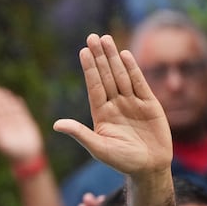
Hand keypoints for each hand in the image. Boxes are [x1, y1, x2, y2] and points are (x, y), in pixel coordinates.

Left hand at [0, 84, 43, 163]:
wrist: (27, 157)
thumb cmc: (12, 153)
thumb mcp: (2, 142)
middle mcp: (7, 124)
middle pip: (1, 109)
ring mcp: (17, 123)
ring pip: (11, 109)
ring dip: (7, 100)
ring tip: (2, 91)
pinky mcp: (26, 123)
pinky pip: (23, 112)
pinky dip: (20, 106)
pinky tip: (17, 99)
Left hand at [54, 34, 171, 177]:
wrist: (150, 168)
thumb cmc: (122, 161)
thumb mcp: (98, 148)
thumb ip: (80, 134)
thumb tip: (57, 125)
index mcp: (101, 114)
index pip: (94, 86)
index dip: (89, 69)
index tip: (82, 51)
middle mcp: (115, 105)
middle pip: (106, 76)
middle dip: (99, 57)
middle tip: (92, 37)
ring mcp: (132, 103)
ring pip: (121, 76)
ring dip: (114, 58)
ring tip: (105, 39)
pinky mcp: (149, 104)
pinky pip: (139, 83)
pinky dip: (132, 69)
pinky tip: (125, 55)